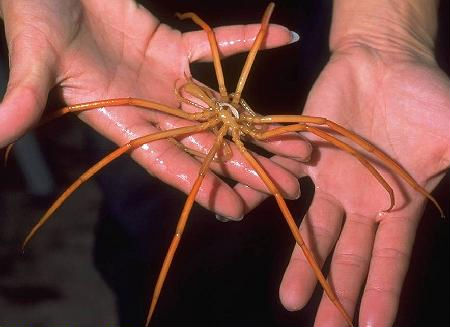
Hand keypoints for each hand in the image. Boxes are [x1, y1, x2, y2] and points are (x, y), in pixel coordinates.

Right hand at [0, 0, 308, 218]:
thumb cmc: (35, 14)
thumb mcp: (34, 56)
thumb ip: (25, 94)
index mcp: (119, 122)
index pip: (166, 164)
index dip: (200, 186)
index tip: (239, 208)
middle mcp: (149, 109)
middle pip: (207, 144)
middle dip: (250, 165)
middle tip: (293, 184)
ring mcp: (163, 80)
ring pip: (220, 107)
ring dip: (260, 121)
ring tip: (302, 143)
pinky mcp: (171, 47)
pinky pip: (217, 48)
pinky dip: (248, 43)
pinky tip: (287, 39)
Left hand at [278, 42, 449, 324]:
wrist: (383, 62)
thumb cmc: (424, 97)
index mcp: (395, 206)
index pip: (389, 261)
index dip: (382, 295)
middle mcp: (359, 203)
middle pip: (348, 257)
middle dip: (339, 293)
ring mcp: (329, 182)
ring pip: (314, 230)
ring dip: (303, 263)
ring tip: (291, 301)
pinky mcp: (303, 157)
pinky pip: (285, 184)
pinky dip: (274, 202)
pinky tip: (255, 225)